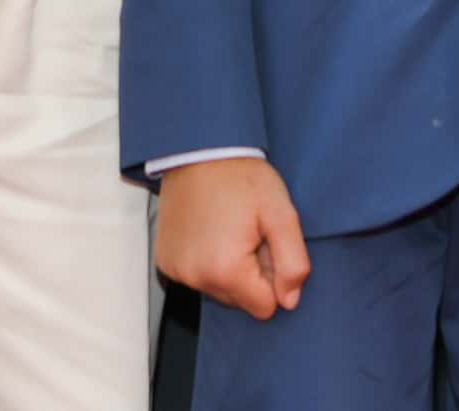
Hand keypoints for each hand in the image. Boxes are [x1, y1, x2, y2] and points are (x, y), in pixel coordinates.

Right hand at [154, 156, 309, 320]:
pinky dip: (207, 262)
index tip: (264, 244)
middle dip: (251, 273)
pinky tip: (210, 231)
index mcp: (226, 270)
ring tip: (229, 228)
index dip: (273, 277)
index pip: (265, 307)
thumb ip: (293, 262)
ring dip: (229, 268)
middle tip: (248, 232)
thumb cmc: (240, 176)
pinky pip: (197, 277)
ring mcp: (177, 271)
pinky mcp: (166, 262)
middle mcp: (195, 277)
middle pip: (240, 301)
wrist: (199, 150)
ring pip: (219, 290)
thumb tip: (289, 300)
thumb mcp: (281, 213)